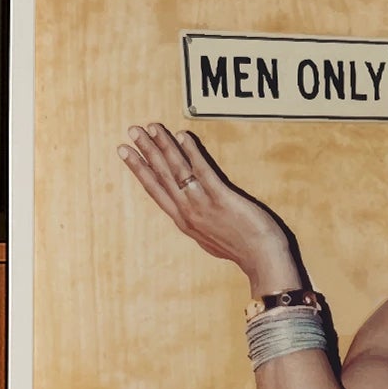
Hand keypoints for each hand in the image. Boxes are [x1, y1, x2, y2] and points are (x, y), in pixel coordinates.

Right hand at [118, 122, 298, 291]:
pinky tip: (182, 137)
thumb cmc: (242, 250)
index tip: (126, 152)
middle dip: (145, 152)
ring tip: (150, 128)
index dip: (139, 169)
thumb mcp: (210, 239)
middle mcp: (188, 212)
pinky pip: (202, 171)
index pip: (155, 189)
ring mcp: (203, 205)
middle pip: (161, 176)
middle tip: (132, 130)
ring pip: (177, 170)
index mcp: (184, 221)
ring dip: (162, 146)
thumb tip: (190, 213)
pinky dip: (191, 153)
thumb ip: (198, 222)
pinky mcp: (222, 199)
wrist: (262, 260)